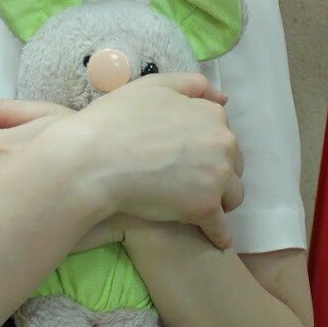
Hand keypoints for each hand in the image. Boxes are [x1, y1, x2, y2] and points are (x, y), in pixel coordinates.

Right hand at [64, 73, 243, 248]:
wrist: (93, 160)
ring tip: (195, 206)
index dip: (206, 147)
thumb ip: (192, 85)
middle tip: (187, 182)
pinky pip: (221, 229)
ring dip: (219, 201)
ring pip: (233, 196)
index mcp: (212, 115)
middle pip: (233, 166)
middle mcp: (224, 144)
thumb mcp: (154, 86)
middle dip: (217, 173)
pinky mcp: (205, 208)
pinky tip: (214, 241)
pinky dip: (219, 235)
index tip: (188, 157)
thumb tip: (224, 100)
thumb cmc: (116, 120)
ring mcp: (217, 177)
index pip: (223, 135)